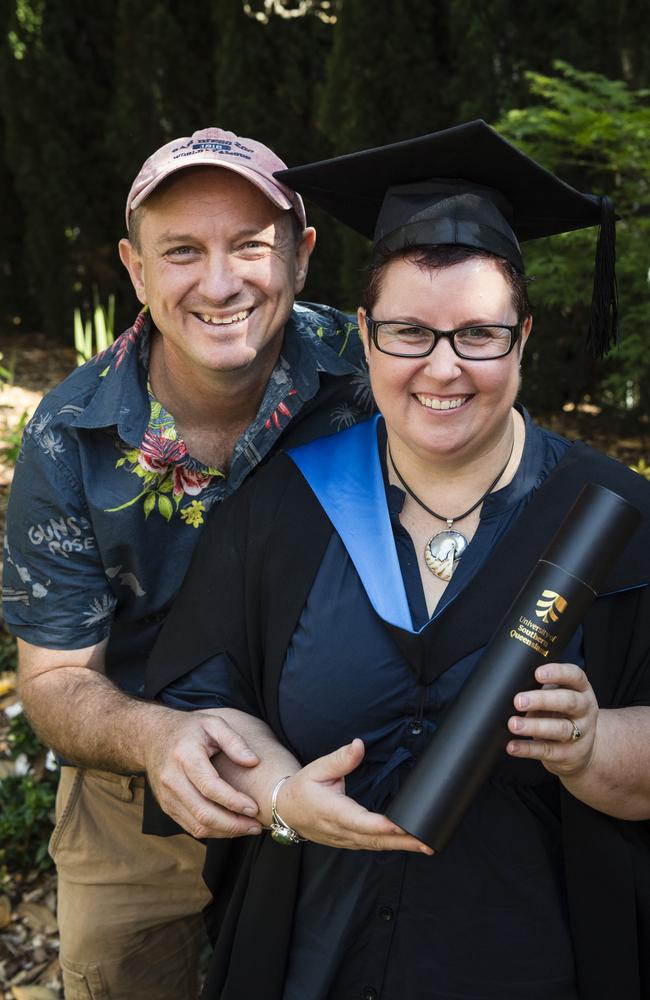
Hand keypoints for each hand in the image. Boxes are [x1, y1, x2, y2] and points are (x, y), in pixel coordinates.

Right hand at [144, 708, 262, 838]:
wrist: (152, 736)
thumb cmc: (189, 730)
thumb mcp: (212, 723)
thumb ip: (234, 740)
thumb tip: (253, 761)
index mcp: (185, 756)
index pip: (210, 786)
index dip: (233, 801)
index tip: (254, 808)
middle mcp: (172, 779)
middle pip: (203, 812)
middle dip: (233, 824)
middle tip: (255, 826)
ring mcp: (167, 796)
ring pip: (197, 825)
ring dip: (225, 832)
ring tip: (248, 828)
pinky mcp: (167, 806)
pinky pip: (191, 826)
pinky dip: (213, 831)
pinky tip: (231, 827)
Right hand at [276, 738, 432, 853]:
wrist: (286, 810)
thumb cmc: (302, 789)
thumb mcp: (317, 768)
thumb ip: (341, 758)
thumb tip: (358, 745)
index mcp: (333, 811)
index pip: (361, 822)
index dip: (382, 826)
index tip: (401, 825)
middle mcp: (340, 830)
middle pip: (375, 840)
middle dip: (402, 842)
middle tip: (427, 841)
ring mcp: (345, 840)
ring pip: (376, 846)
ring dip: (401, 847)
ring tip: (426, 844)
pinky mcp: (349, 842)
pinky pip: (372, 846)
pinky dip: (391, 846)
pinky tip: (408, 844)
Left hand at [506, 662, 598, 777]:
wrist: (581, 749)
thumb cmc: (561, 714)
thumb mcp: (557, 696)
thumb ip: (540, 688)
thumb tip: (508, 686)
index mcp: (581, 690)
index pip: (575, 676)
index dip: (558, 673)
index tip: (537, 673)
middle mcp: (585, 710)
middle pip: (568, 701)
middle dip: (542, 700)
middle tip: (518, 701)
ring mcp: (580, 733)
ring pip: (559, 729)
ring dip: (534, 726)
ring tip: (513, 724)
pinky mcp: (569, 754)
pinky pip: (548, 751)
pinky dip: (528, 749)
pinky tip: (513, 746)